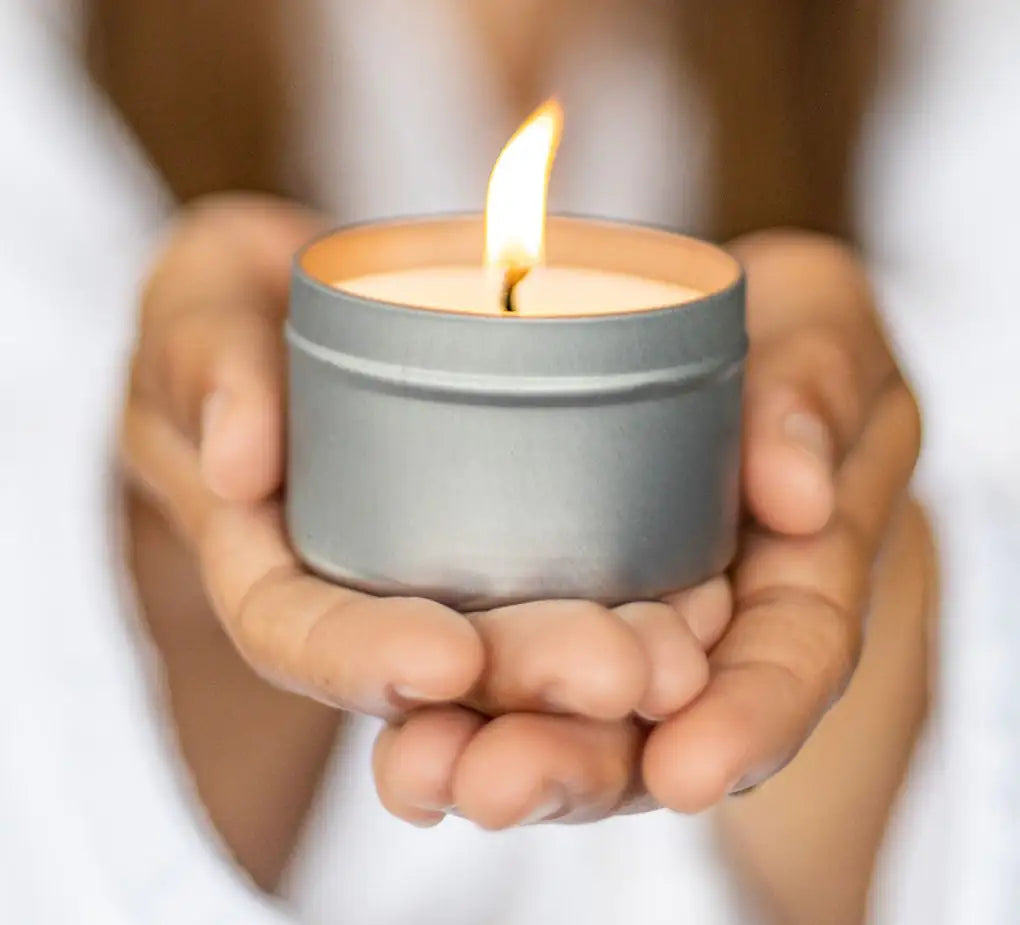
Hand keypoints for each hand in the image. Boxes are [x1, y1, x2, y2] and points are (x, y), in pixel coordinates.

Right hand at [121, 194, 729, 827]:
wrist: (313, 308)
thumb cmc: (238, 306)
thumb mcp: (198, 299)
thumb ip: (201, 357)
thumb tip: (242, 464)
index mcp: (269, 562)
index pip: (300, 636)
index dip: (363, 659)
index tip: (448, 661)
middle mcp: (364, 595)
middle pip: (435, 670)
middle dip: (524, 683)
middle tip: (627, 671)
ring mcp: (444, 580)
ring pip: (519, 657)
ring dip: (601, 682)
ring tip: (685, 663)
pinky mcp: (515, 548)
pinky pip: (576, 588)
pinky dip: (637, 608)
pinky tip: (707, 615)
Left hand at [375, 230, 922, 821]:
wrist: (707, 336)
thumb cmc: (780, 335)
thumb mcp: (821, 331)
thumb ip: (818, 395)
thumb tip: (801, 496)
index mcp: (793, 575)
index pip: (788, 662)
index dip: (748, 721)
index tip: (691, 766)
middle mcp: (699, 627)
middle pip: (651, 725)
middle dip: (577, 762)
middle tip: (499, 781)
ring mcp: (612, 622)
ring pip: (560, 720)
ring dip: (486, 755)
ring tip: (418, 773)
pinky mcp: (529, 598)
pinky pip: (487, 670)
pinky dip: (437, 708)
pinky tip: (393, 744)